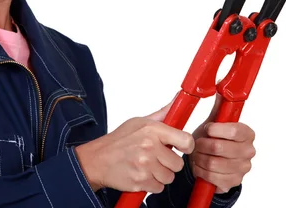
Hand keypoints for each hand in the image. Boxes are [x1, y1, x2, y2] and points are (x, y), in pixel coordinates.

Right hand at [74, 98, 194, 193]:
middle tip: (156, 158)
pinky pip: (159, 188)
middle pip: (178, 163)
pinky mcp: (140, 181)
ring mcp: (145, 166)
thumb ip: (163, 114)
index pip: (186, 140)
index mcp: (152, 130)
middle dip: (169, 163)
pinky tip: (142, 174)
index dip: (187, 145)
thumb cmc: (119, 140)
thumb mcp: (140, 121)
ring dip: (161, 175)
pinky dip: (152, 184)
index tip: (182, 147)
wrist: (98, 159)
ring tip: (148, 166)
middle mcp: (149, 147)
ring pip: (169, 177)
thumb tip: (179, 98)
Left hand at [190, 94, 255, 193]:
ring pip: (213, 163)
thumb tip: (220, 82)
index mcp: (247, 133)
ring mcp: (242, 169)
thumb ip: (220, 104)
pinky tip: (200, 165)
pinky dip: (201, 170)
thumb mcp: (215, 120)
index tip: (207, 129)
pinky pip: (211, 177)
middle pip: (220, 148)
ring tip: (197, 153)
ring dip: (199, 158)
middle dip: (202, 145)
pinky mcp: (233, 183)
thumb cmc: (212, 138)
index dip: (216, 130)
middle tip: (198, 142)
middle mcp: (249, 152)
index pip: (234, 131)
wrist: (208, 161)